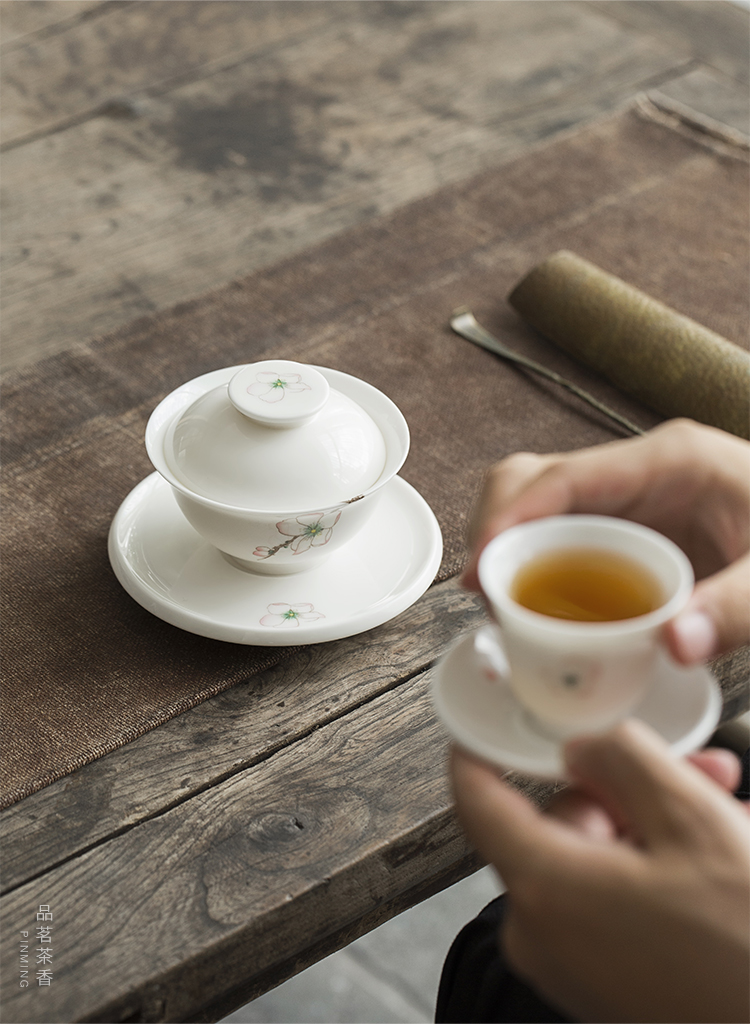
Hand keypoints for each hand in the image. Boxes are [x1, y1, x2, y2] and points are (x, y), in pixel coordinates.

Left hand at [450, 721, 749, 1022]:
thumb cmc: (744, 955)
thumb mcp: (693, 823)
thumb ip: (625, 761)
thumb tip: (585, 746)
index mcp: (545, 890)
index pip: (476, 799)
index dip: (485, 749)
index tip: (494, 723)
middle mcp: (544, 935)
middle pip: (560, 823)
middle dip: (629, 790)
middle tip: (692, 775)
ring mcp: (572, 965)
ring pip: (598, 858)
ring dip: (658, 827)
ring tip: (727, 818)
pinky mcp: (605, 982)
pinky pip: (615, 899)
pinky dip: (659, 871)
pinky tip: (716, 862)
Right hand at [461, 419, 749, 663]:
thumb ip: (733, 609)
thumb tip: (672, 643)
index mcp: (670, 461)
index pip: (565, 475)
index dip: (511, 517)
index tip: (483, 565)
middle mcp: (637, 469)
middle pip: (532, 480)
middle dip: (495, 532)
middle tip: (486, 595)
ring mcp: (627, 494)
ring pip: (536, 504)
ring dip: (508, 551)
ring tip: (501, 607)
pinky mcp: (625, 523)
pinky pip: (559, 534)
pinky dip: (534, 566)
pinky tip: (534, 608)